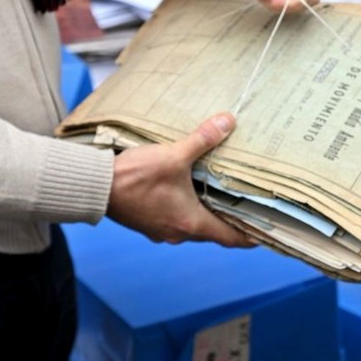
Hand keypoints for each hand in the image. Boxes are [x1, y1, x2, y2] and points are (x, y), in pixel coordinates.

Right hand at [107, 112, 252, 247]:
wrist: (95, 187)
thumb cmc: (135, 177)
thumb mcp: (174, 155)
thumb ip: (202, 140)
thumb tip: (227, 122)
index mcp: (191, 223)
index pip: (231, 238)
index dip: (250, 236)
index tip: (265, 233)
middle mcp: (178, 232)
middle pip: (213, 232)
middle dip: (229, 219)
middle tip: (245, 205)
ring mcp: (160, 230)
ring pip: (192, 225)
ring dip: (204, 212)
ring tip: (218, 194)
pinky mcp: (146, 222)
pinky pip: (173, 219)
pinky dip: (184, 209)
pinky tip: (184, 191)